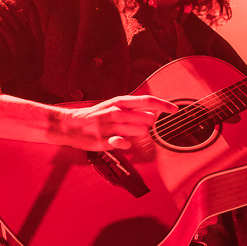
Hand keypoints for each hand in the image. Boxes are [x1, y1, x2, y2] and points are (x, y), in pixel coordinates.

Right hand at [49, 95, 177, 150]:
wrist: (71, 125)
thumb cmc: (95, 115)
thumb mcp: (113, 106)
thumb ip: (132, 108)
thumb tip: (152, 112)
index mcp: (120, 102)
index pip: (148, 101)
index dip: (164, 105)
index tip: (175, 110)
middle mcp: (117, 112)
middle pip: (148, 119)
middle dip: (148, 124)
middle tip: (136, 126)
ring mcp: (112, 126)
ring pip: (141, 132)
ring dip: (138, 135)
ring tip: (124, 133)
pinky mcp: (106, 140)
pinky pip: (127, 144)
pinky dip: (126, 144)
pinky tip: (118, 141)